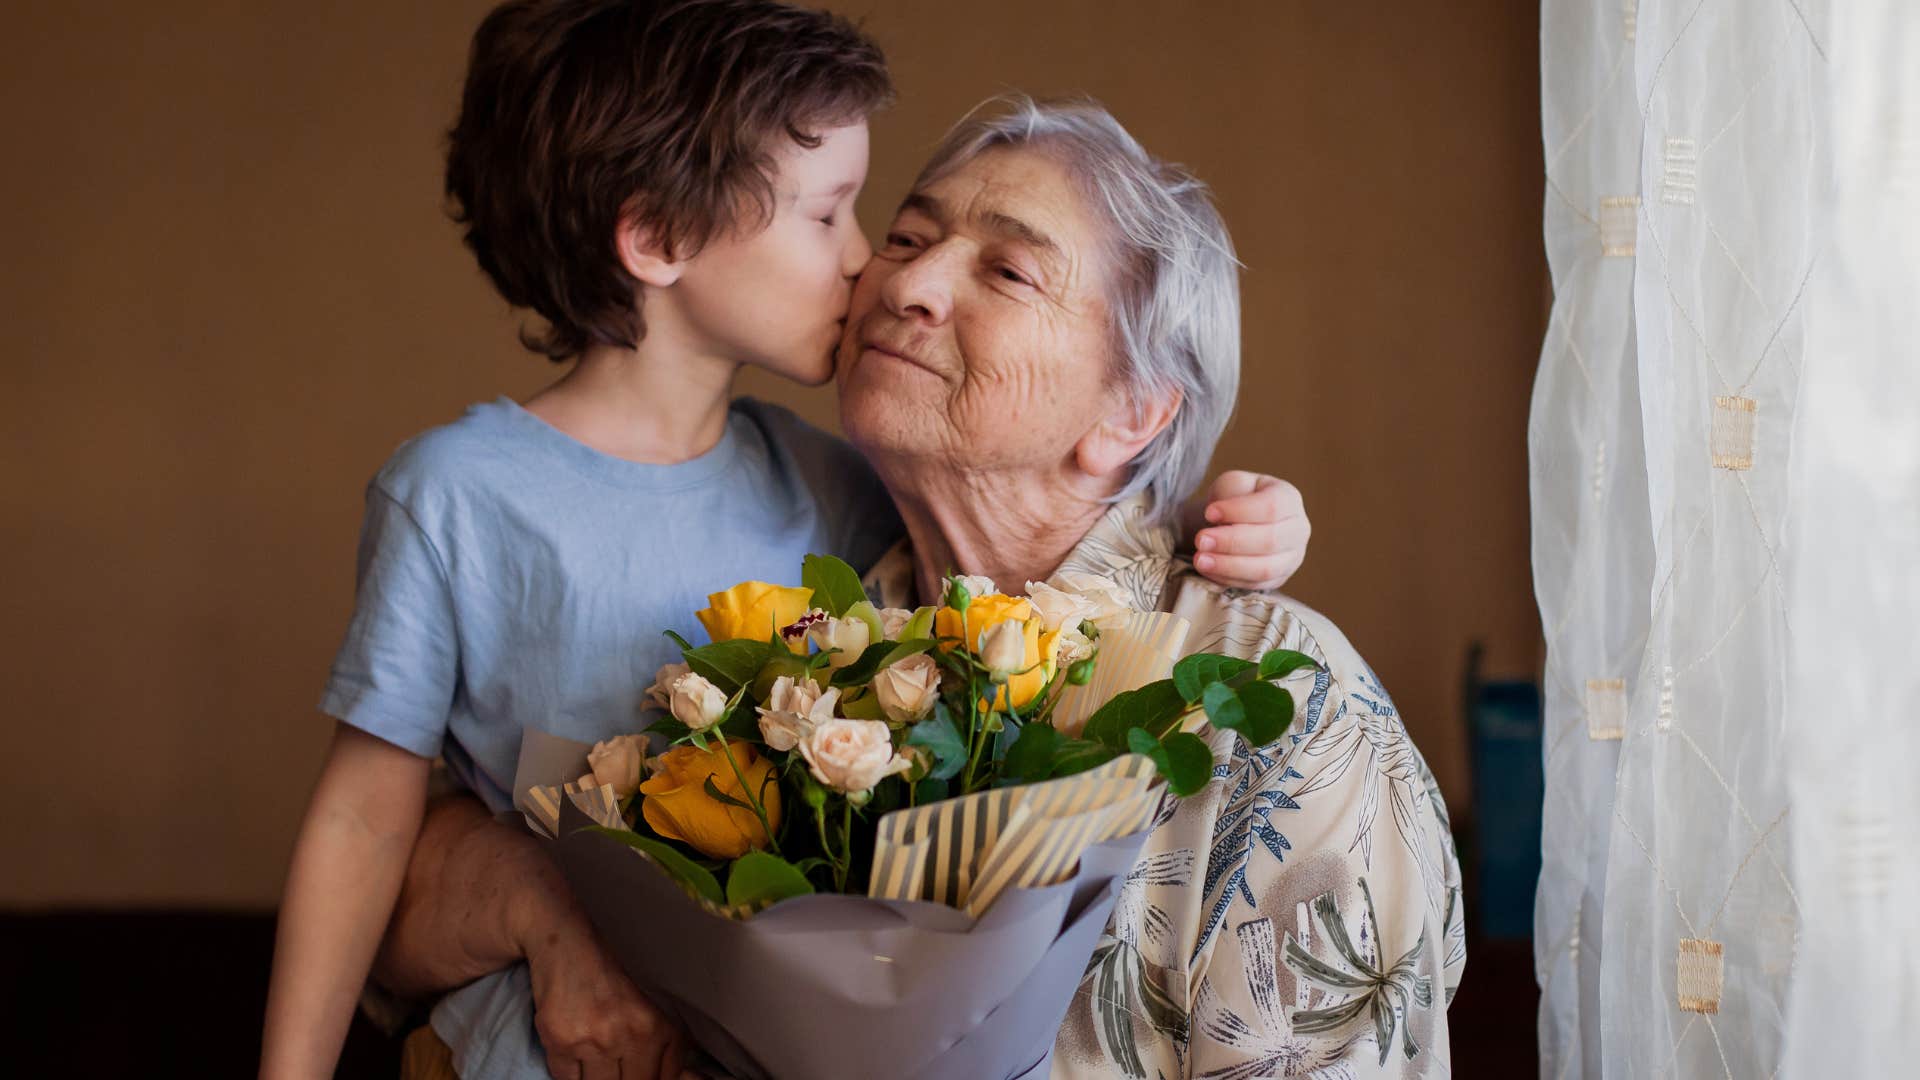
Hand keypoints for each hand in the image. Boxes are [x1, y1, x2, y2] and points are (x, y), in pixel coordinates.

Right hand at [522, 902, 684, 1079]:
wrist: (566, 947)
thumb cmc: (610, 978)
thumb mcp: (650, 1009)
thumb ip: (667, 1050)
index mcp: (656, 1027)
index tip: (638, 1070)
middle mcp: (629, 1034)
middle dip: (622, 1079)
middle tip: (617, 1064)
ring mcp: (593, 1040)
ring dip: (595, 1078)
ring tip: (596, 1056)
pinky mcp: (560, 1042)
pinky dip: (571, 1074)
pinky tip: (574, 1053)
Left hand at [1188, 471, 1309, 590]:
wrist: (1236, 520)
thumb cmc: (1235, 498)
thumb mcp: (1232, 484)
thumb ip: (1230, 494)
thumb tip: (1220, 520)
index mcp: (1289, 498)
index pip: (1271, 507)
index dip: (1239, 511)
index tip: (1208, 512)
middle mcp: (1297, 529)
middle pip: (1270, 540)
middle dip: (1231, 542)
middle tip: (1200, 540)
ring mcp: (1292, 557)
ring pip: (1265, 568)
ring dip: (1229, 565)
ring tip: (1200, 560)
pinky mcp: (1279, 579)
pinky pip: (1255, 584)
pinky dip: (1228, 579)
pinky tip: (1208, 570)